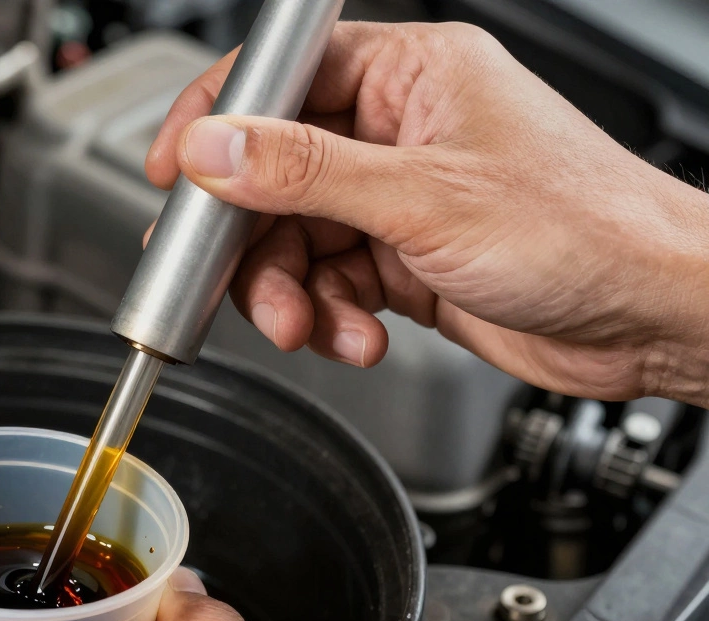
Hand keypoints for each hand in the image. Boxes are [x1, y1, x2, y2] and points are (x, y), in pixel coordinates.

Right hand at [146, 22, 708, 405]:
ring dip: (290, 292)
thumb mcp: (426, 198)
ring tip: (310, 326)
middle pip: (273, 173)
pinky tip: (356, 337)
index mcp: (409, 76)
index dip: (216, 123)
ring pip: (294, 239)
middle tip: (235, 282)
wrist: (655, 318)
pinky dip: (328, 317)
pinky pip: (329, 283)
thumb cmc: (587, 229)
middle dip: (252, 240)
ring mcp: (398, 198)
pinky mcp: (403, 259)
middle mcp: (398, 130)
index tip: (173, 174)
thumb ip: (306, 173)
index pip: (279, 77)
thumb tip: (214, 149)